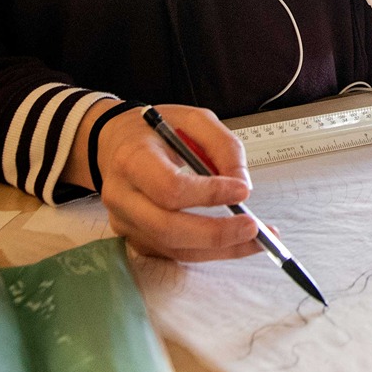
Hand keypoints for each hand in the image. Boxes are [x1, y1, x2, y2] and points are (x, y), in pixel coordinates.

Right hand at [83, 103, 259, 261]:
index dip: (208, 194)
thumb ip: (222, 145)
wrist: (116, 143)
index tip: (242, 191)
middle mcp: (122, 195)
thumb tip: (242, 184)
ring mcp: (125, 222)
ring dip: (220, 249)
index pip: (169, 188)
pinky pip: (174, 253)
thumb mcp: (192, 119)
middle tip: (252, 227)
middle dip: (216, 233)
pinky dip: (208, 251)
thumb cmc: (154, 131)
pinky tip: (234, 243)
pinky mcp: (135, 238)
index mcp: (132, 159)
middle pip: (168, 228)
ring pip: (174, 248)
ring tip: (255, 240)